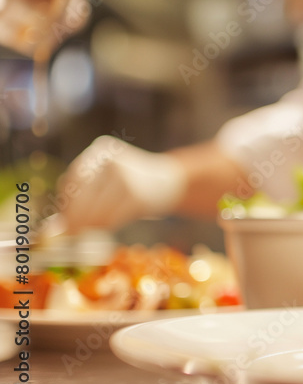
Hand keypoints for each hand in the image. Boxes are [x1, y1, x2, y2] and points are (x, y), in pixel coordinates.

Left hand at [58, 136, 185, 231]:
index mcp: (101, 150)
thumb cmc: (131, 185)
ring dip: (92, 223)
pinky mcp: (138, 193)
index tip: (63, 219)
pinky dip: (108, 224)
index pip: (74, 177)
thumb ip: (80, 201)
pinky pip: (114, 215)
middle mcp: (112, 158)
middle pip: (83, 192)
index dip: (66, 201)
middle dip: (76, 216)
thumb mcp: (105, 183)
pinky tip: (108, 227)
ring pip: (98, 206)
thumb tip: (51, 230)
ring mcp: (126, 174)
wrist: (171, 181)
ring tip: (92, 230)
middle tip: (72, 232)